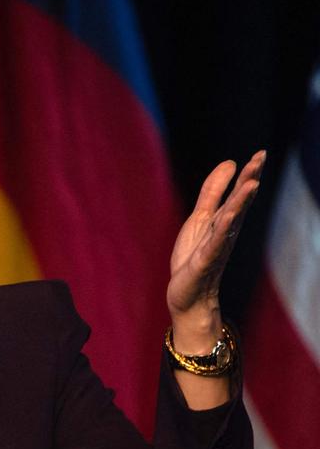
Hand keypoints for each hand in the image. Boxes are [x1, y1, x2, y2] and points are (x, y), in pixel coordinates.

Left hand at [166, 151, 264, 347]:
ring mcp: (217, 246)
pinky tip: (228, 215)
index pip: (238, 193)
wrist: (188, 295)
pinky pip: (215, 243)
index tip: (260, 154)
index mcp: (225, 220)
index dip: (248, 173)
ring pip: (230, 220)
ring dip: (240, 202)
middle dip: (249, 180)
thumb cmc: (195, 257)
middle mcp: (226, 231)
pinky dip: (222, 228)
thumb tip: (230, 163)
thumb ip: (213, 192)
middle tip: (260, 159)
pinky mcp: (205, 261)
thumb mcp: (200, 218)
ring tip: (251, 183)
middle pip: (239, 203)